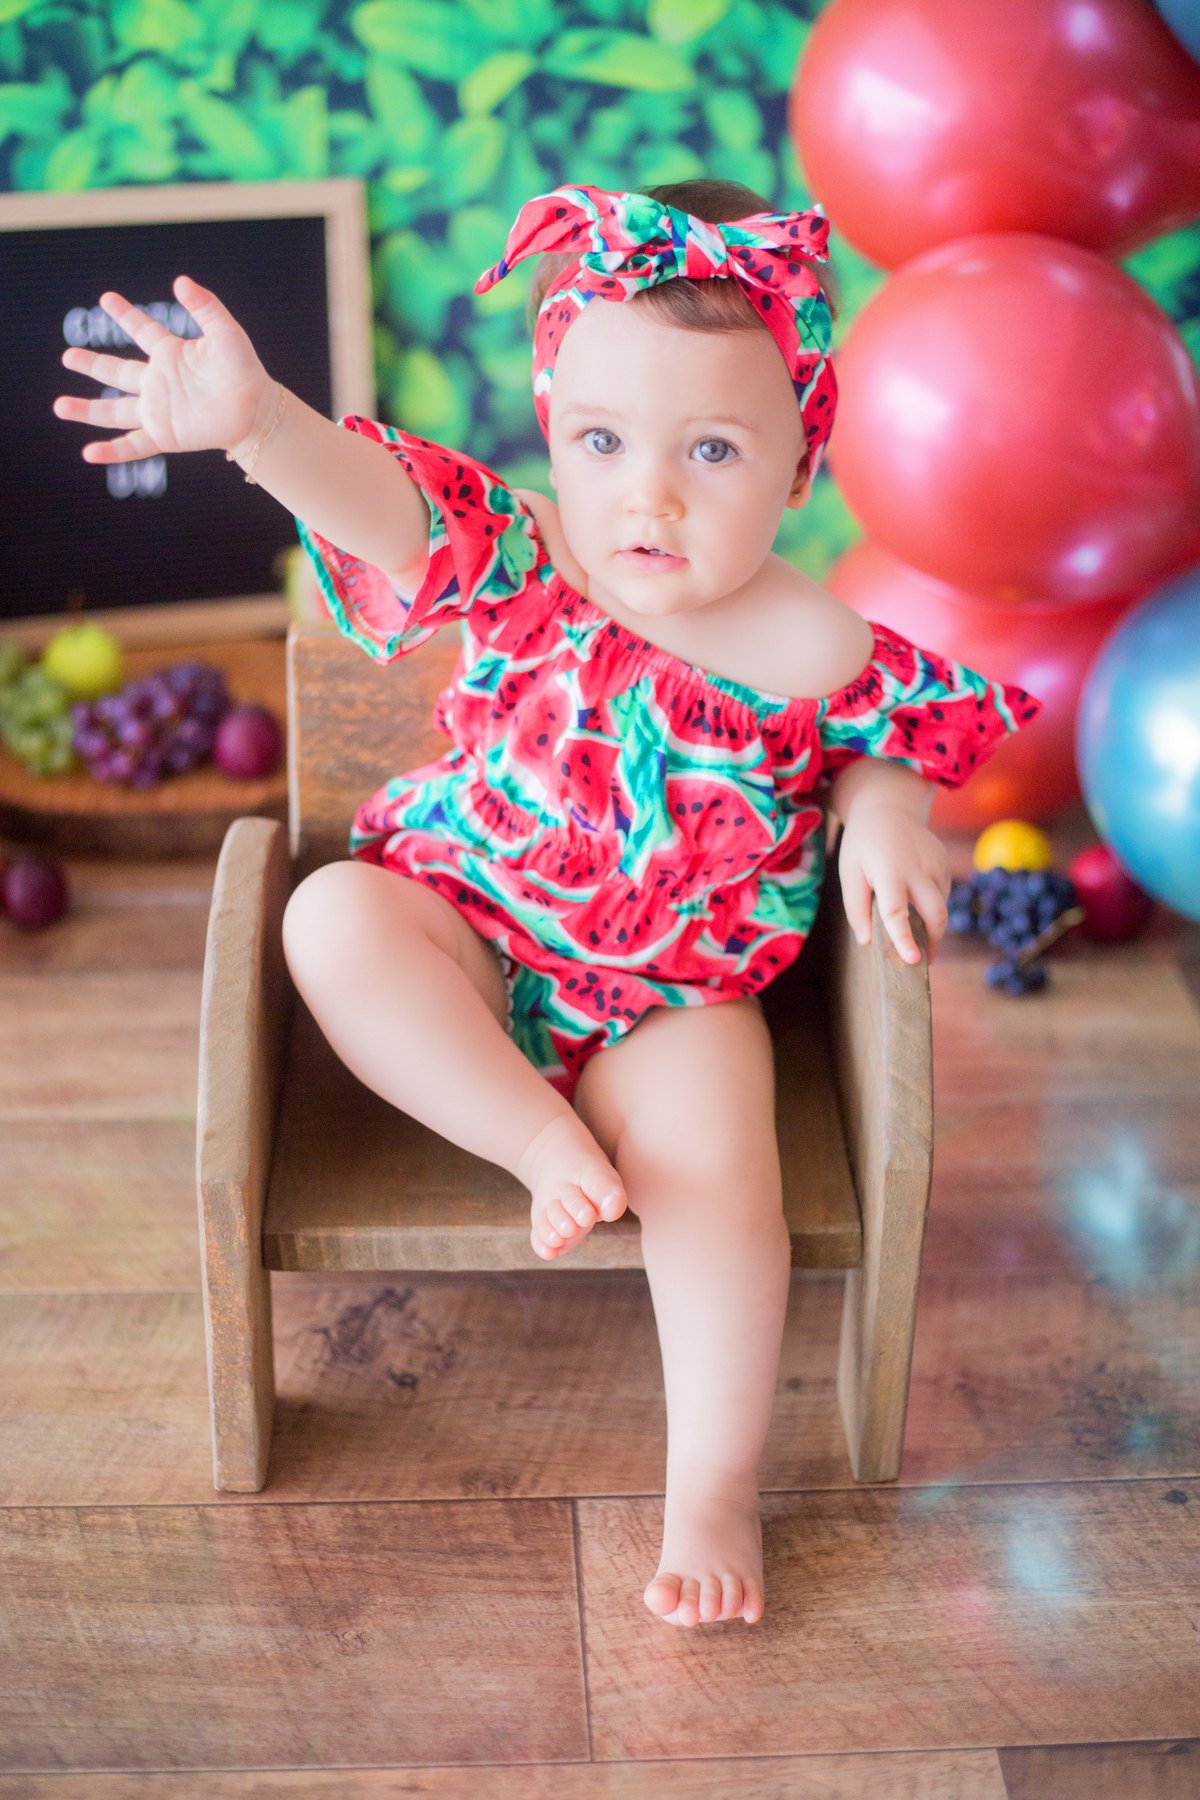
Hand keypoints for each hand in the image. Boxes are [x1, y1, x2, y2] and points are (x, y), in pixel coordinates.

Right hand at [53, 274, 275, 464]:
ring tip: (59, 406)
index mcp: (171, 354)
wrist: (256, 410)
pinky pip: (133, 444)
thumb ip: (205, 306)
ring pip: (114, 411)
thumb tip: (180, 280)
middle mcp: (159, 382)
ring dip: (86, 410)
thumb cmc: (245, 370)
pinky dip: (112, 450)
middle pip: (116, 373)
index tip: (106, 298)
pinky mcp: (165, 434)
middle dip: (91, 365)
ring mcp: (159, 410)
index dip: (124, 315)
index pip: (141, 330)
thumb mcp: (226, 333)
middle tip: (67, 356)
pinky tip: (88, 454)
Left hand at [838, 802, 949, 965]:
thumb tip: (866, 941)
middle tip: (922, 960)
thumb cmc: (863, 844)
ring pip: (941, 906)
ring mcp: (937, 865)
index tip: (913, 960)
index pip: (897, 912)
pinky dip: (932, 906)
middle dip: (934, 941)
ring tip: (914, 929)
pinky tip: (916, 899)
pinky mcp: (946, 864)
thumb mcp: (849, 872)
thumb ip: (856, 908)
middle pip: (936, 914)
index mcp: (889, 871)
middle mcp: (919, 868)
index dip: (905, 938)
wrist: (888, 808)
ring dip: (931, 924)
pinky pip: (943, 894)